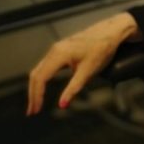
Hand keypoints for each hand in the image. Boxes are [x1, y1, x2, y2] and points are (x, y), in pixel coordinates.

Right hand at [26, 12, 140, 115]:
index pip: (41, 78)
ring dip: (36, 87)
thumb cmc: (102, 48)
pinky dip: (41, 79)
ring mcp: (57, 48)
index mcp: (59, 54)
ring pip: (39, 69)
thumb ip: (74, 88)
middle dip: (32, 93)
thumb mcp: (89, 72)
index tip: (36, 110)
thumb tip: (62, 104)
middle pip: (36, 74)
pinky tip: (42, 88)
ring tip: (35, 103)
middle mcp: (54, 50)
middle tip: (32, 111)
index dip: (37, 95)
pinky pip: (45, 65)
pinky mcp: (61, 50)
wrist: (111, 32)